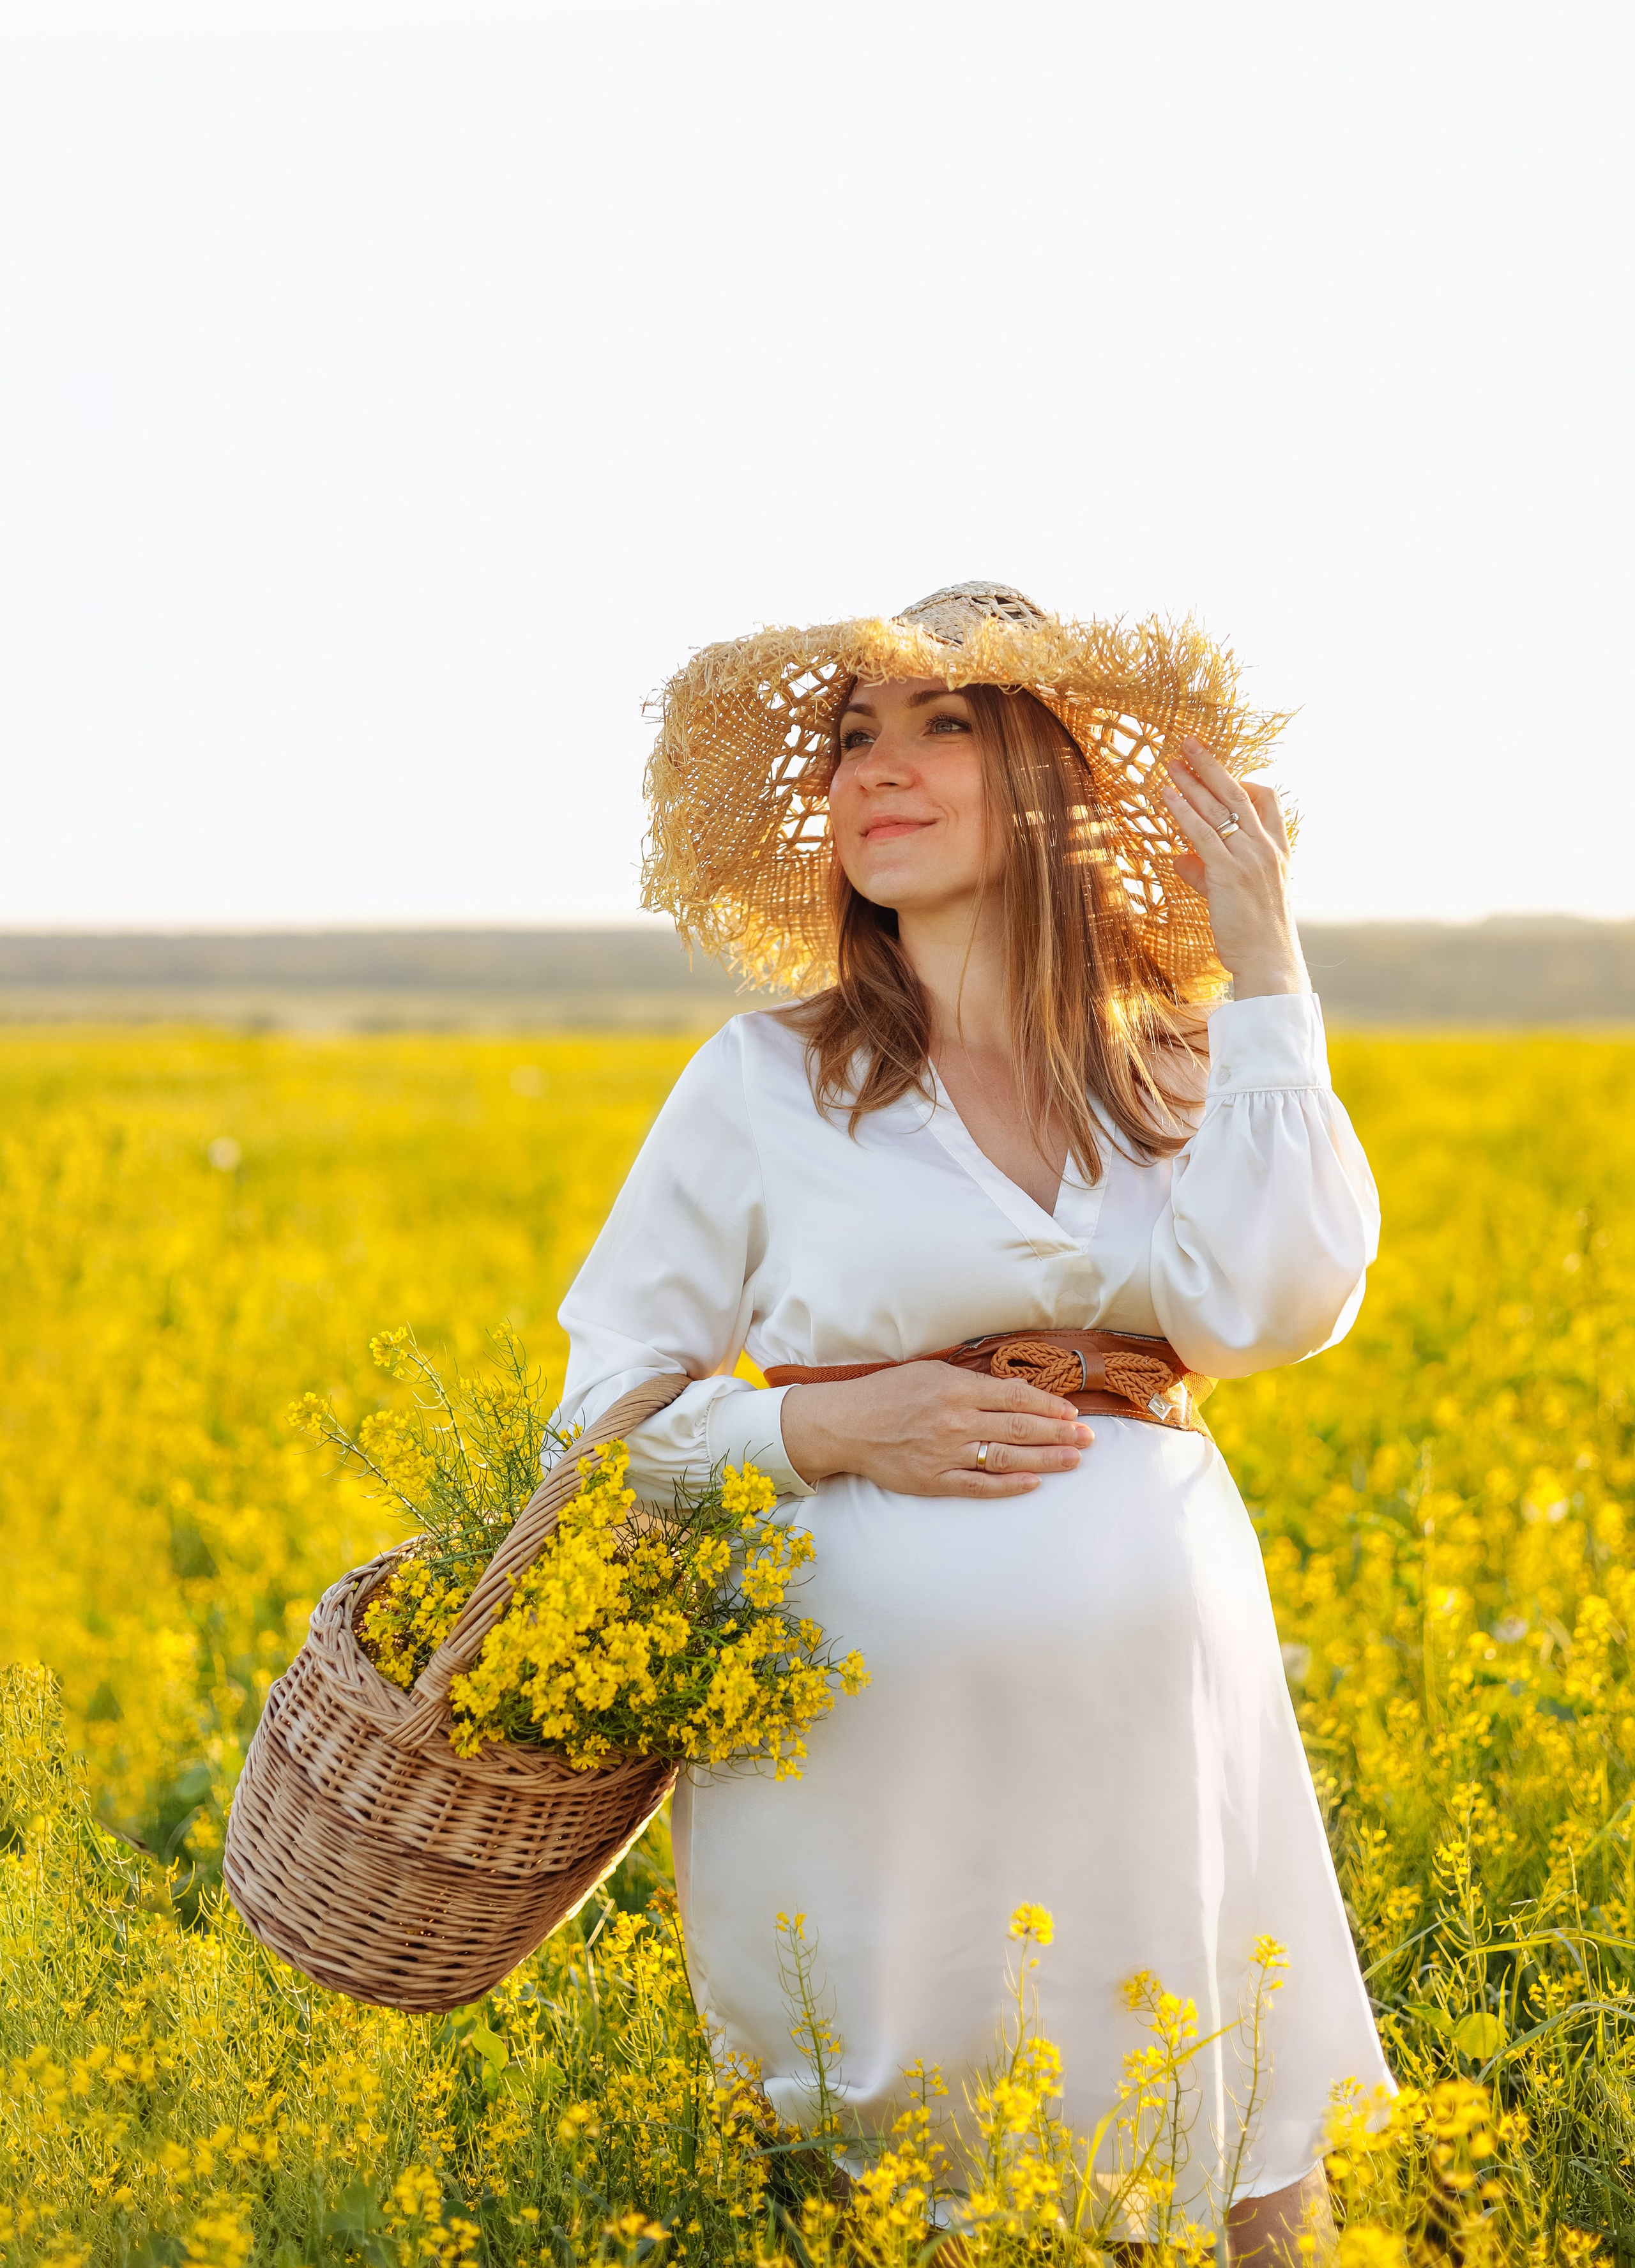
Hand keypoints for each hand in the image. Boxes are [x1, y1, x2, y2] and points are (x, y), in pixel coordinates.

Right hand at [780, 1362, 1093, 1498]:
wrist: (847, 1424)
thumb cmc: (887, 1393)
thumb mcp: (930, 1372)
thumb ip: (972, 1381)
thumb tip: (1015, 1389)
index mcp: (956, 1389)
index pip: (1016, 1397)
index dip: (1049, 1404)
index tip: (1072, 1412)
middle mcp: (955, 1420)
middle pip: (1020, 1426)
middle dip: (1060, 1431)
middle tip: (1089, 1437)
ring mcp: (946, 1452)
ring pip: (1007, 1456)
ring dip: (1046, 1458)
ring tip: (1074, 1459)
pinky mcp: (935, 1480)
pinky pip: (979, 1485)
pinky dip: (1009, 1484)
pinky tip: (1034, 1482)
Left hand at [1158, 737, 1309, 998]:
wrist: (1269, 960)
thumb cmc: (1254, 933)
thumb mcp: (1234, 896)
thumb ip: (1207, 873)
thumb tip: (1181, 859)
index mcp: (1277, 850)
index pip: (1268, 801)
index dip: (1245, 781)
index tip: (1222, 771)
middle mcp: (1267, 848)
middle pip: (1238, 794)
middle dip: (1212, 766)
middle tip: (1189, 743)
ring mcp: (1250, 859)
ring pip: (1219, 809)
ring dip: (1192, 782)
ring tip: (1171, 762)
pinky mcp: (1229, 875)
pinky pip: (1203, 834)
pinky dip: (1183, 812)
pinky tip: (1166, 796)